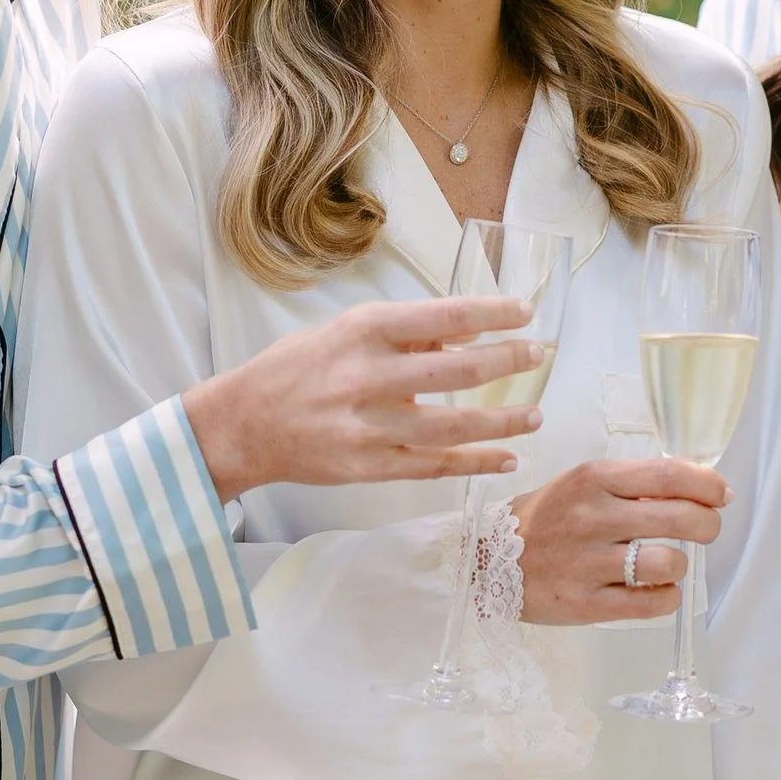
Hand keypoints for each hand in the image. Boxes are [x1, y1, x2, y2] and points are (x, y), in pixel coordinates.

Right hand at [187, 294, 543, 496]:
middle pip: (459, 372)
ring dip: (504, 422)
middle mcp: (369, 377)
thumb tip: (459, 338)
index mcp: (364, 332)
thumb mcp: (343, 331)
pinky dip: (476, 463)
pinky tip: (507, 457)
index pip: (446, 317)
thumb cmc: (294, 369)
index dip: (493, 314)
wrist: (242, 425)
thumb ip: (401, 334)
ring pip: (455, 427)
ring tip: (535, 415)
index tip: (524, 312)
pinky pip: (436, 466)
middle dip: (508, 361)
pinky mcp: (369, 467)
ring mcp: (370, 427)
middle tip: (538, 354)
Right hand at [512, 456, 727, 625]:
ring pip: (668, 562)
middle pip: (680, 517)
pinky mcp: (585, 603)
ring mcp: (588, 562)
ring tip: (669, 563)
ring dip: (681, 564)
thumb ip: (633, 485)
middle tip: (706, 529)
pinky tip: (658, 590)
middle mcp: (592, 517)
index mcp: (594, 478)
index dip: (708, 484)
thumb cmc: (547, 519)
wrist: (488, 561)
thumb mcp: (581, 484)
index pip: (668, 474)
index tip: (722, 494)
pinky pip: (651, 603)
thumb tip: (698, 488)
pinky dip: (667, 598)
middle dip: (708, 524)